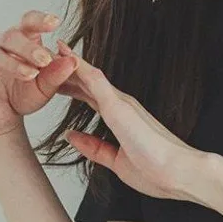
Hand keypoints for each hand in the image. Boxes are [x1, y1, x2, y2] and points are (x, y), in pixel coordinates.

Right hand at [0, 10, 77, 139]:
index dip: (40, 20)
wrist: (2, 118)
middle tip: (45, 60)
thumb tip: (73, 61)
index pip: (27, 23)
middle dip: (29, 48)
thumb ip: (57, 74)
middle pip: (11, 37)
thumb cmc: (23, 96)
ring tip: (30, 74)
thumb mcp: (45, 88)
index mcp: (19, 40)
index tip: (56, 22)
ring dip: (13, 63)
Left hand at [51, 41, 208, 204]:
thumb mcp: (116, 162)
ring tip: (48, 47)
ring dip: (68, 61)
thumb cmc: (158, 171)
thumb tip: (72, 136)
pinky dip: (77, 66)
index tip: (54, 79)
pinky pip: (93, 79)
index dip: (71, 86)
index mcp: (121, 118)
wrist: (179, 174)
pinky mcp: (119, 105)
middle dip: (65, 70)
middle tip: (44, 58)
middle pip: (86, 81)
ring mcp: (121, 102)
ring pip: (88, 74)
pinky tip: (63, 54)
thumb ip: (94, 148)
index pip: (90, 97)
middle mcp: (122, 104)